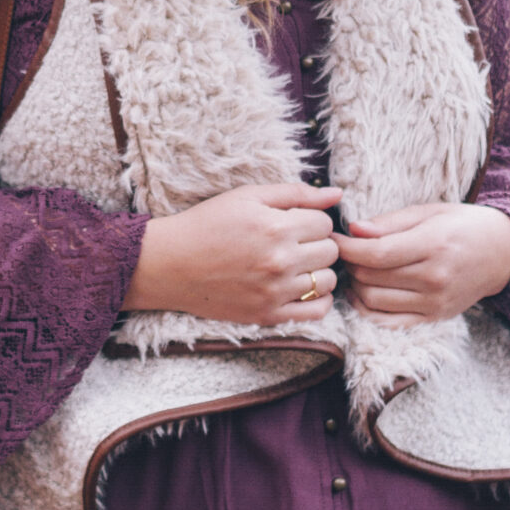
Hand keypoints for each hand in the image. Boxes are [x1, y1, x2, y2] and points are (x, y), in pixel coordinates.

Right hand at [123, 182, 341, 325]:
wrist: (171, 264)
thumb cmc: (208, 223)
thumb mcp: (248, 196)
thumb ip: (296, 193)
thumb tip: (337, 195)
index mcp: (276, 227)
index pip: (324, 223)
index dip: (310, 219)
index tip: (292, 222)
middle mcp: (280, 262)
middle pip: (330, 251)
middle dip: (316, 243)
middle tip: (293, 241)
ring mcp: (276, 292)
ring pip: (328, 281)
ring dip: (317, 270)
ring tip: (294, 263)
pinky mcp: (268, 315)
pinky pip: (316, 312)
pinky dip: (317, 299)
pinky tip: (300, 287)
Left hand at [333, 202, 509, 324]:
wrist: (503, 253)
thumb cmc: (463, 225)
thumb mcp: (429, 211)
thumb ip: (391, 222)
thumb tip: (354, 229)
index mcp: (433, 245)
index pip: (376, 253)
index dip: (347, 247)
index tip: (331, 238)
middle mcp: (434, 278)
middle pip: (371, 277)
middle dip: (349, 264)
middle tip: (343, 251)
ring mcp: (435, 302)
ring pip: (374, 301)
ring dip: (355, 286)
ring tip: (354, 269)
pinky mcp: (435, 318)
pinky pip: (389, 322)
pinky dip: (368, 310)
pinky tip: (362, 293)